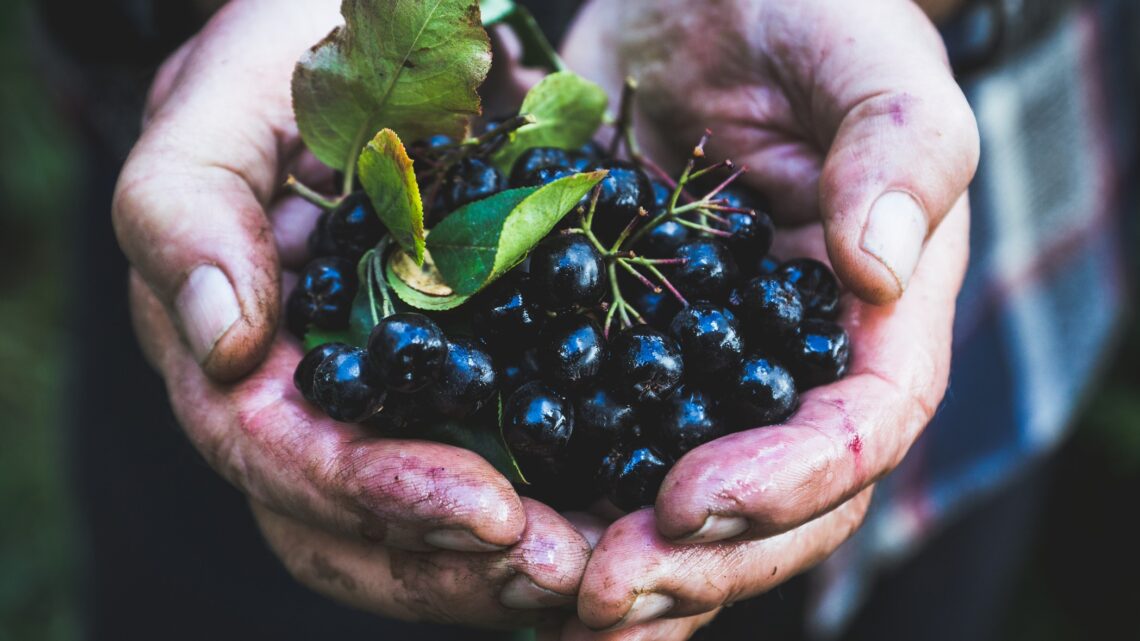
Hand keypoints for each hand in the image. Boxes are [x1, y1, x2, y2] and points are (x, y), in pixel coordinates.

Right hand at [116, 0, 587, 624]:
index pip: (279, 456)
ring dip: (507, 567)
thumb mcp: (233, 93)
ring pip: (422, 534)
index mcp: (241, 348)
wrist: (404, 35)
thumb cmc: (306, 50)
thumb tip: (219, 338)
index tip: (484, 511)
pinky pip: (504, 479)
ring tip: (600, 565)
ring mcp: (393, 405)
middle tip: (565, 568)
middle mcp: (310, 399)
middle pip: (350, 530)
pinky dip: (556, 518)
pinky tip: (622, 528)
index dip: (371, 496)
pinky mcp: (477, 388)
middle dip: (452, 564)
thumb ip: (187, 202)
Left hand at [555, 0, 977, 635]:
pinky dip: (565, 509)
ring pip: (687, 507)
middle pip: (773, 506)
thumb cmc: (810, 13)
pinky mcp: (625, 356)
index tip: (688, 495)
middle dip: (695, 559)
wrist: (706, 3)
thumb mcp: (868, 58)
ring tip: (548, 593)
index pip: (857, 433)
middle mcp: (792, 368)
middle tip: (600, 590)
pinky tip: (506, 545)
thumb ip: (897, 150)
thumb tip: (879, 269)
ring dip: (625, 567)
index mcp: (874, 318)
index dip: (784, 483)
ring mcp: (707, 374)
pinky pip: (604, 450)